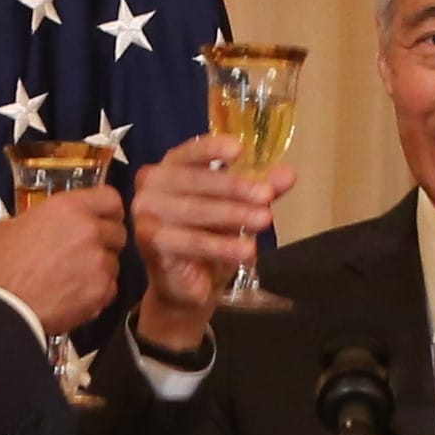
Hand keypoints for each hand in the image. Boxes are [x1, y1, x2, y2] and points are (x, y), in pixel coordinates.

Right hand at [0, 179, 130, 339]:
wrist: (2, 310)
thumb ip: (15, 222)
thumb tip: (13, 226)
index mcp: (66, 208)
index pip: (109, 198)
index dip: (106, 209)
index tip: (101, 216)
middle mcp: (89, 231)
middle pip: (117, 231)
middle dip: (104, 241)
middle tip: (85, 251)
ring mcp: (98, 262)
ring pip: (114, 262)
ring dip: (100, 268)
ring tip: (75, 277)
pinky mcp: (101, 292)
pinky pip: (110, 288)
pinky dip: (97, 292)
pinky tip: (75, 295)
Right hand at [118, 139, 288, 352]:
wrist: (187, 285)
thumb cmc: (208, 237)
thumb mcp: (238, 209)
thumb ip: (260, 189)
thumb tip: (288, 174)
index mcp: (170, 167)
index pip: (190, 152)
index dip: (213, 149)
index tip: (239, 150)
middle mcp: (151, 186)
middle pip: (195, 181)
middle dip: (235, 188)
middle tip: (267, 197)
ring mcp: (146, 214)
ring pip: (195, 211)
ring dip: (233, 215)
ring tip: (264, 221)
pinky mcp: (149, 242)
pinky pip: (190, 241)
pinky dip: (221, 246)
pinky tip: (247, 250)